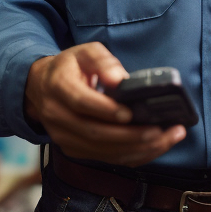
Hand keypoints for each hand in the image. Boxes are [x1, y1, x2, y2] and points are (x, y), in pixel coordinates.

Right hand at [24, 43, 186, 166]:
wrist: (43, 87)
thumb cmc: (70, 67)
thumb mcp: (85, 52)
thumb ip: (103, 62)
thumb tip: (121, 80)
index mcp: (58, 87)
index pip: (81, 103)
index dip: (106, 110)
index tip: (131, 113)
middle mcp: (57, 117)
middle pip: (94, 133)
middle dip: (131, 136)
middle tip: (161, 130)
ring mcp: (64, 138)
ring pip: (102, 151)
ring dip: (138, 149)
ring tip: (167, 138)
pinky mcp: (75, 150)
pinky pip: (106, 158)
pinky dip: (133, 156)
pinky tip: (155, 147)